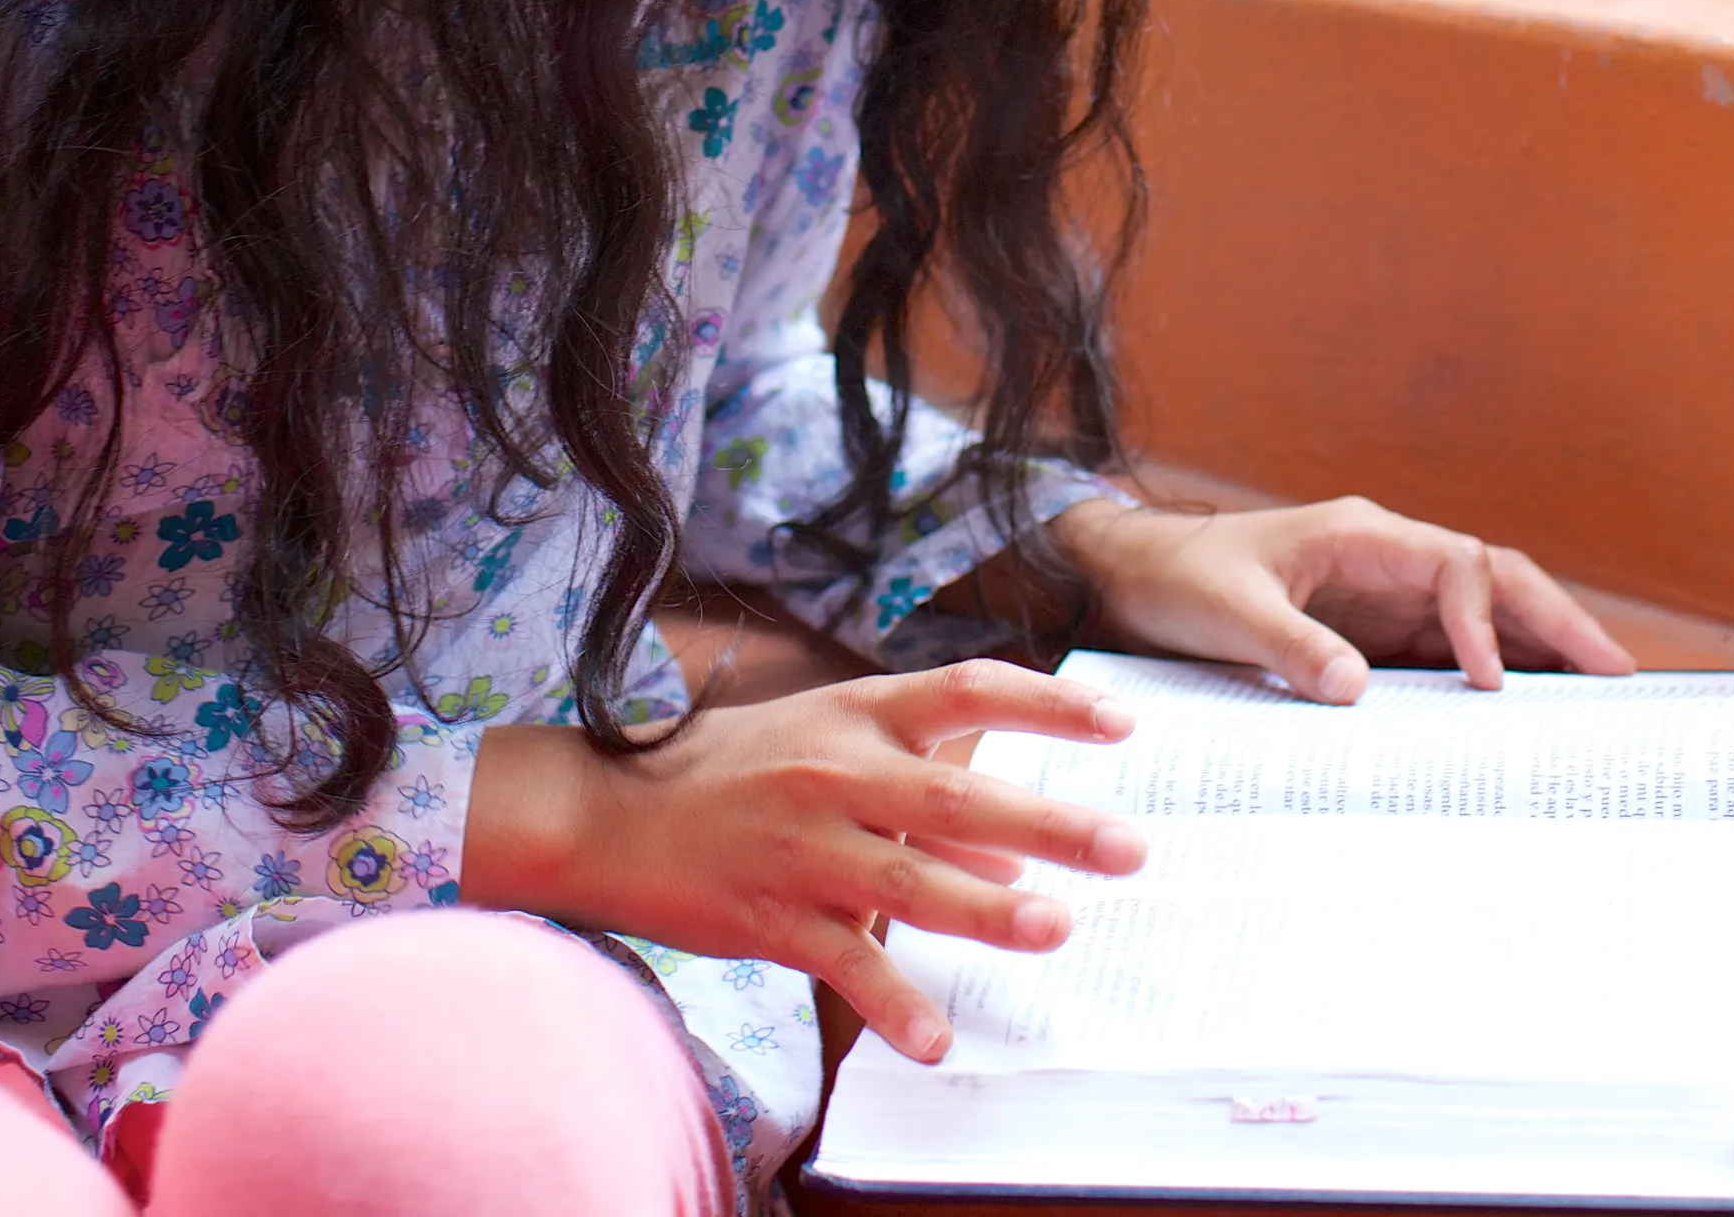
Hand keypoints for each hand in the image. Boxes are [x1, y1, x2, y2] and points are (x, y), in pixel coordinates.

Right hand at [461, 662, 1144, 1063]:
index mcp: (857, 714)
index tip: (1121, 726)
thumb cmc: (731, 771)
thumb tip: (1014, 847)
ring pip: (908, 881)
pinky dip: (891, 1005)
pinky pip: (841, 964)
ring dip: (987, 911)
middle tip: (1129, 849)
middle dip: (1050, 825)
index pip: (968, 692)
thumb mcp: (827, 750)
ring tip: (1057, 931)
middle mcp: (836, 773)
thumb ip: (922, 792)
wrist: (604, 812)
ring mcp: (801, 847)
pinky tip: (936, 1042)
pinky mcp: (768, 915)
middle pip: (958, 794)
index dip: (1048, 707)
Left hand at [1052, 495, 1636, 703]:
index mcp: (1363, 538)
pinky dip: (1488, 686)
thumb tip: (1358, 690)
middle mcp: (1389, 564)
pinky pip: (1444, 662)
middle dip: (1557, 623)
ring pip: (1484, 622)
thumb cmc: (1180, 580)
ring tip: (1598, 703)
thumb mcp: (1229, 610)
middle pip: (1496, 584)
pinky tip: (1521, 725)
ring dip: (1536, 657)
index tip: (1488, 684)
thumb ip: (1292, 645)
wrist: (1133, 581)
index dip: (1483, 621)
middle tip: (1618, 673)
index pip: (1456, 566)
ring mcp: (1386, 604)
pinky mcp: (1373, 641)